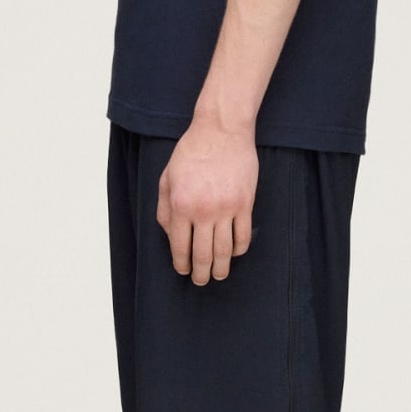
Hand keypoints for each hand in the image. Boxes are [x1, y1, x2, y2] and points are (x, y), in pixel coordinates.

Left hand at [157, 120, 256, 283]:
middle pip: (203, 255)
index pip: (180, 247)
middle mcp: (203, 211)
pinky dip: (239, 249)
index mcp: (180, 206)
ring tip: (219, 274)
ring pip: (225, 250)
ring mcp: (227, 209)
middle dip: (201, 273)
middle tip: (201, 281)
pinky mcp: (245, 204)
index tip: (183, 271)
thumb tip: (171, 236)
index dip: (181, 264)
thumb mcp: (167, 179)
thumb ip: (165, 210)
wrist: (221, 131)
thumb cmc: (191, 152)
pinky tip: (234, 253)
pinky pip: (243, 236)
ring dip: (222, 267)